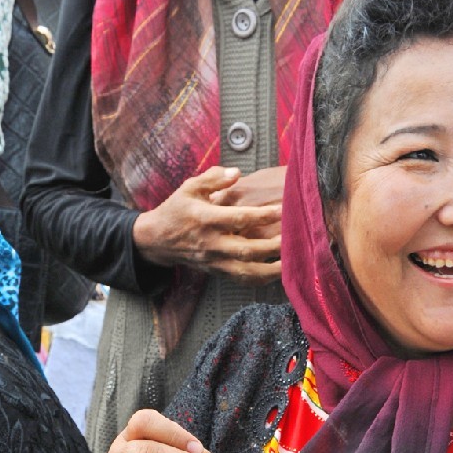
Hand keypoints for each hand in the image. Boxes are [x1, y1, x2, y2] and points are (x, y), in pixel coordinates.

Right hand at [132, 166, 281, 279]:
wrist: (159, 239)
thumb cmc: (178, 209)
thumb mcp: (190, 187)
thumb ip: (213, 178)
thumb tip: (237, 172)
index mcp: (205, 219)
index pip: (238, 218)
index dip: (261, 215)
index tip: (282, 209)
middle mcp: (211, 244)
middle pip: (246, 250)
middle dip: (271, 247)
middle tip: (293, 239)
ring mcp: (215, 262)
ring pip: (246, 271)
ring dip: (270, 270)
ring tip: (292, 263)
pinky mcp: (218, 272)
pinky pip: (242, 280)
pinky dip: (261, 279)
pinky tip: (278, 274)